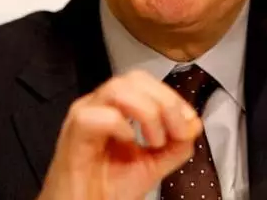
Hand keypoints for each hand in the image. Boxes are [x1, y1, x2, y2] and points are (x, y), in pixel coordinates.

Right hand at [36, 69, 202, 199]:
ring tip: (155, 141)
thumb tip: (194, 124)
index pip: (145, 82)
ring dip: (147, 112)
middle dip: (165, 102)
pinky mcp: (72, 135)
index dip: (171, 97)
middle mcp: (97, 104)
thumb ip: (175, 144)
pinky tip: (129, 143)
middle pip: (134, 78)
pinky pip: (96, 115)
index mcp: (114, 107)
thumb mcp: (152, 165)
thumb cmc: (108, 189)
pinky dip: (120, 126)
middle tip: (176, 132)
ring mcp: (82, 116)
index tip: (189, 124)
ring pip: (117, 89)